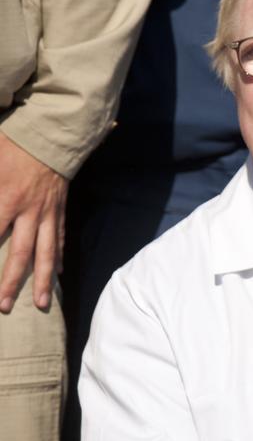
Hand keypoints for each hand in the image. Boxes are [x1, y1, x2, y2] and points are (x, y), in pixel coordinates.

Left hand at [0, 133, 66, 313]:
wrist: (51, 134)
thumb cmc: (12, 143)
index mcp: (6, 198)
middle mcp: (29, 212)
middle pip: (20, 254)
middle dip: (11, 282)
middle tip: (4, 306)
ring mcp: (48, 213)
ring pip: (46, 253)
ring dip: (44, 280)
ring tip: (43, 304)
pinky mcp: (59, 209)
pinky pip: (59, 238)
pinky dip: (58, 257)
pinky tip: (59, 273)